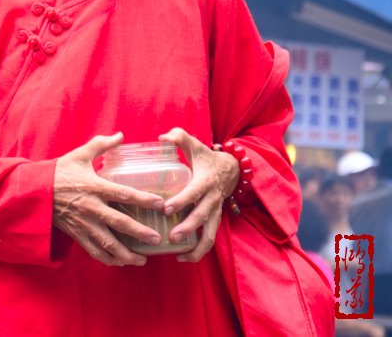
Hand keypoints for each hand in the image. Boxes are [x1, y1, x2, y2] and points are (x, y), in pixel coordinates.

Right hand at [53, 132, 165, 266]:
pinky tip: (120, 262)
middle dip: (140, 232)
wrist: (34, 190)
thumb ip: (101, 145)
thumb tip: (120, 135)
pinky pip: (93, 250)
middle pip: (119, 222)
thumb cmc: (59, 171)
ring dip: (126, 254)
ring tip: (142, 260)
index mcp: (94, 186)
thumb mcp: (79, 155)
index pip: (123, 194)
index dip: (143, 199)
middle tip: (156, 239)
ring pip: (107, 243)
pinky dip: (108, 259)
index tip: (160, 204)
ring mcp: (83, 223)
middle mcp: (91, 207)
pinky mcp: (76, 233)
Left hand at [159, 127, 238, 261]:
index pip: (194, 192)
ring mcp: (216, 212)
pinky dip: (198, 251)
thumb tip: (162, 137)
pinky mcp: (215, 220)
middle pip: (203, 217)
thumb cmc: (206, 158)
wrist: (232, 169)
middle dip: (188, 228)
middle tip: (171, 236)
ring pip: (211, 234)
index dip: (181, 201)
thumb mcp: (195, 145)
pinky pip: (209, 239)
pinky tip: (181, 257)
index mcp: (206, 181)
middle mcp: (213, 199)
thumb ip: (179, 137)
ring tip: (179, 256)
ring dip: (197, 247)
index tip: (166, 208)